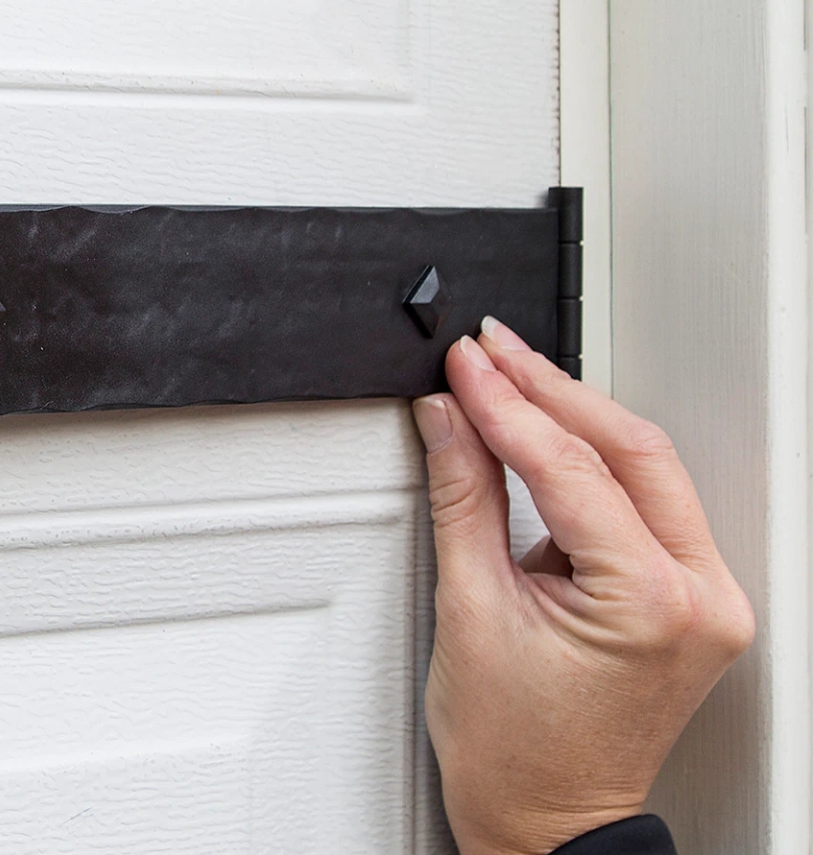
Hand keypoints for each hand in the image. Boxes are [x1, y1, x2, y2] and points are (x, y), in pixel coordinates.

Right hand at [415, 319, 752, 854]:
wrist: (547, 821)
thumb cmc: (515, 752)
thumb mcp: (472, 610)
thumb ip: (465, 497)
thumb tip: (452, 420)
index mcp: (655, 604)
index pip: (575, 469)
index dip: (510, 405)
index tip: (466, 366)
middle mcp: (702, 596)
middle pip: (632, 450)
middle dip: (550, 389)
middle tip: (487, 351)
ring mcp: (707, 596)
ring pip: (646, 467)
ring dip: (573, 417)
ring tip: (506, 378)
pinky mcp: (692, 596)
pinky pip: (648, 502)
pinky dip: (592, 462)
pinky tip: (544, 435)